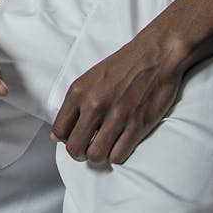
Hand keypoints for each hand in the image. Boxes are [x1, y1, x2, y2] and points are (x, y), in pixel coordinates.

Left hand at [50, 44, 183, 165]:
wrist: (156, 55)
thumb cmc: (123, 66)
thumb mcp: (89, 79)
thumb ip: (72, 106)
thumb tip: (56, 137)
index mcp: (79, 92)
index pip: (59, 131)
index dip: (65, 140)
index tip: (74, 138)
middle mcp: (95, 105)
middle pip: (75, 148)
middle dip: (80, 154)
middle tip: (88, 149)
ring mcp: (117, 116)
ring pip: (96, 156)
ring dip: (99, 157)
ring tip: (104, 148)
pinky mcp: (138, 125)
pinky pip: (118, 155)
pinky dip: (117, 155)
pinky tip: (119, 145)